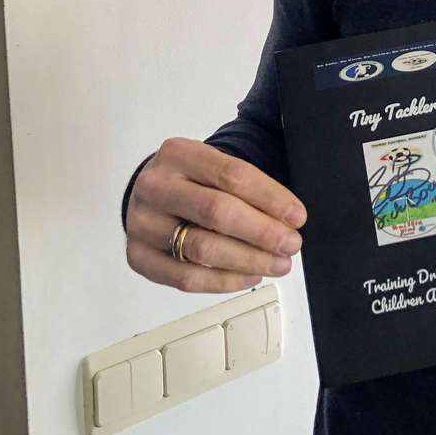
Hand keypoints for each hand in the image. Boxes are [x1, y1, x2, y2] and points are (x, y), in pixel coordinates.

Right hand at [125, 138, 307, 293]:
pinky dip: (224, 281)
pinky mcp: (138, 257)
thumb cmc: (193, 180)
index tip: (298, 216)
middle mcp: (155, 186)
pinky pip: (186, 278)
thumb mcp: (214, 166)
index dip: (270, 197)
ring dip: (249, 260)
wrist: (150, 192)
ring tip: (278, 263)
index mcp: (178, 153)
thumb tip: (289, 220)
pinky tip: (250, 275)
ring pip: (203, 249)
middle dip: (262, 232)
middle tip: (291, 244)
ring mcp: (142, 223)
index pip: (232, 175)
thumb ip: (247, 186)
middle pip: (217, 212)